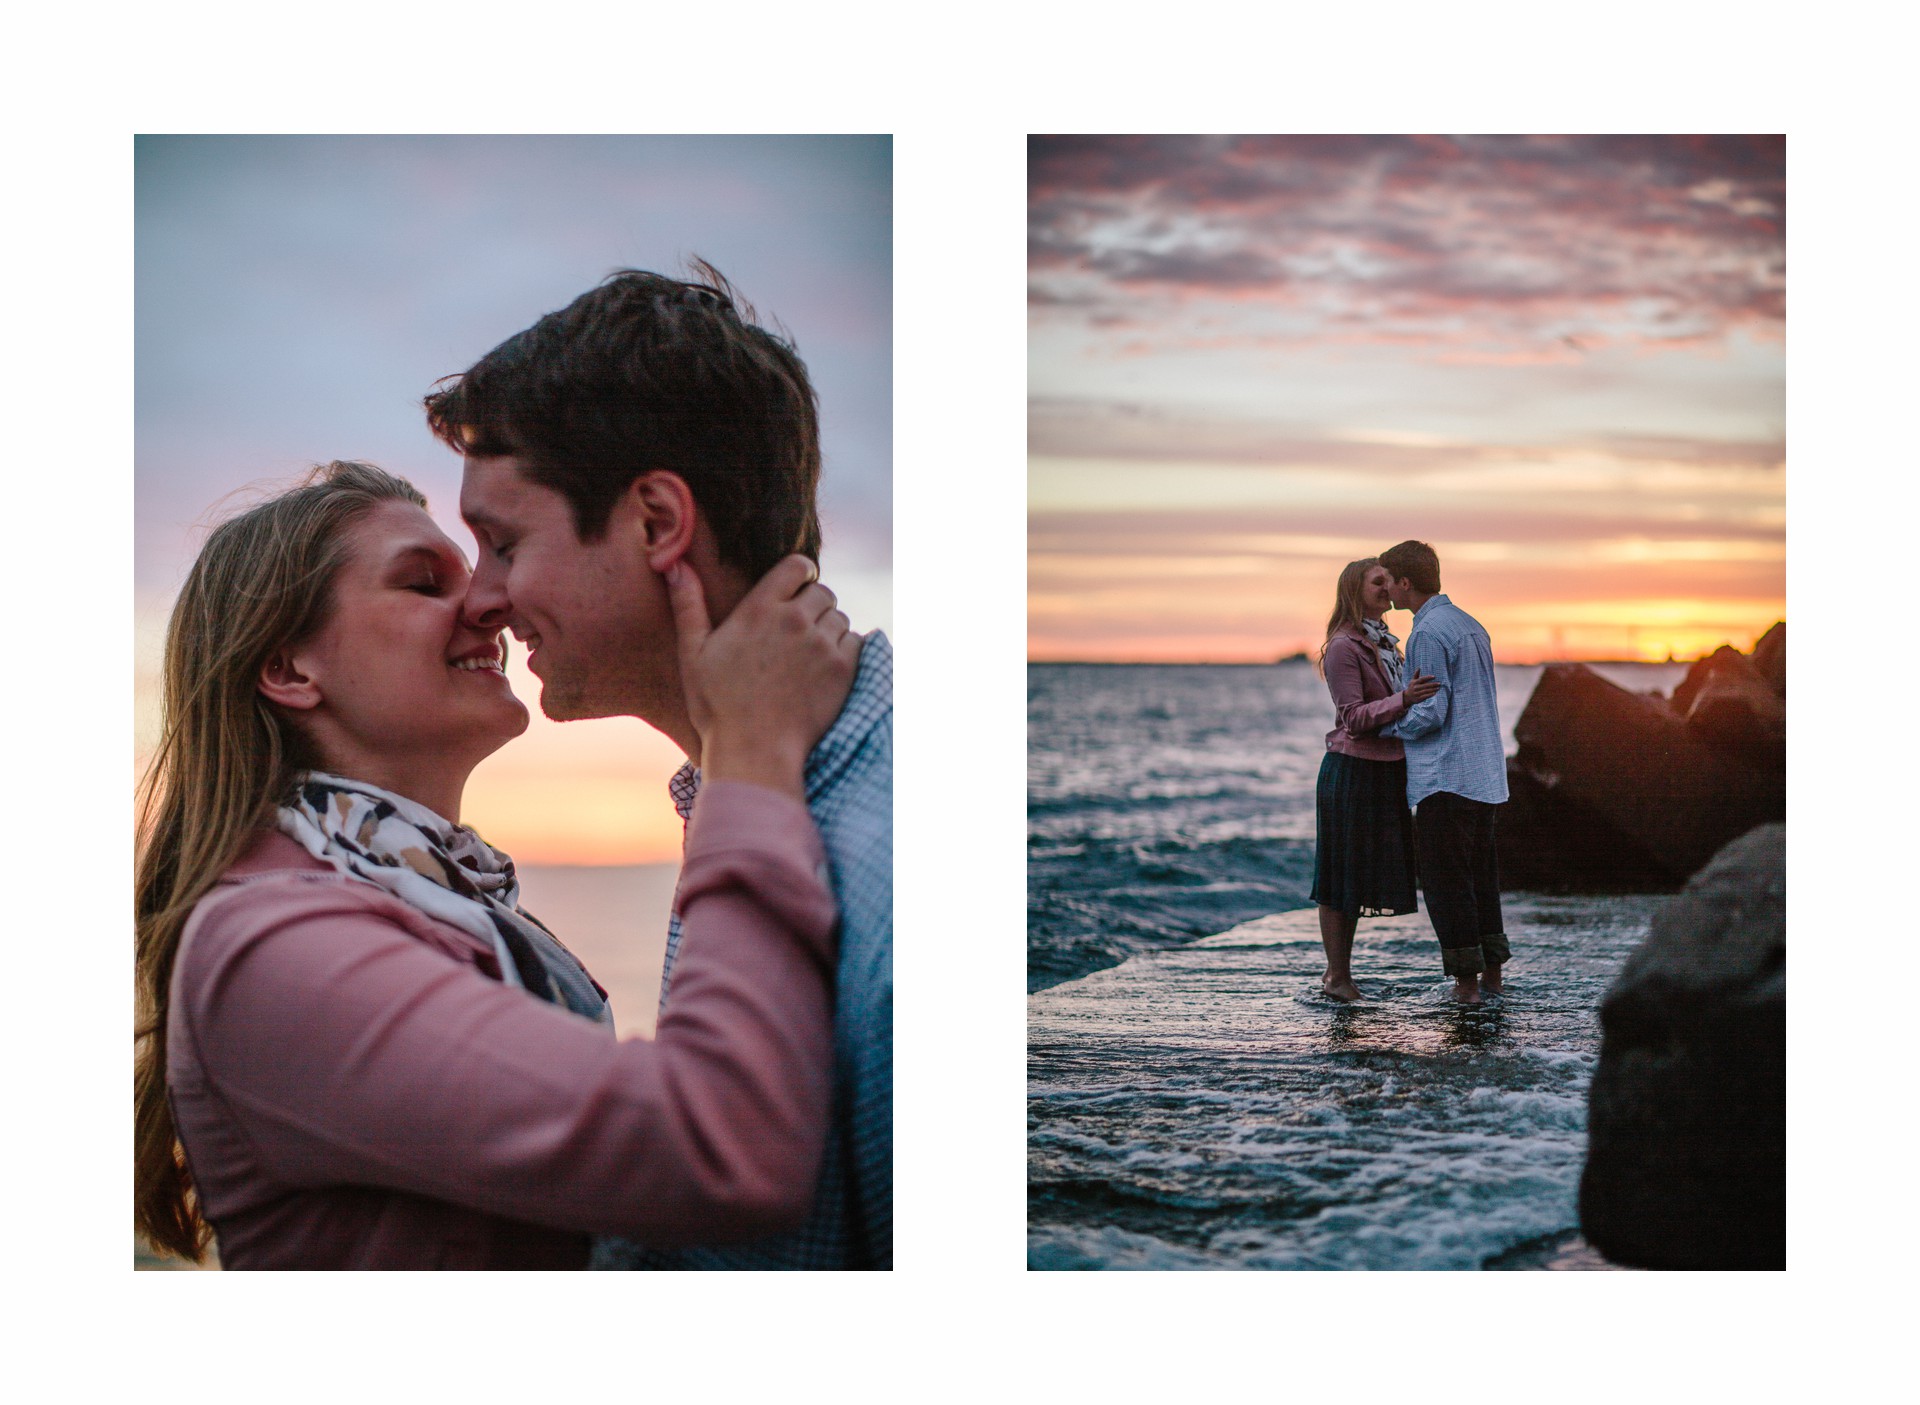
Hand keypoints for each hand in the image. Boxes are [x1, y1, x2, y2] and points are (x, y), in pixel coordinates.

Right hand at [667, 555, 861, 799]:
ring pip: (839, 617)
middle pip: (822, 592)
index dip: (801, 572)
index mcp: (759, 609)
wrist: (755, 751)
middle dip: (814, 604)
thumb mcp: (693, 653)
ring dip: (828, 628)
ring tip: (807, 654)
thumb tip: (675, 565)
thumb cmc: (718, 706)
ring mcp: (821, 644)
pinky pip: (855, 642)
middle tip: (798, 631)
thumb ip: (688, 605)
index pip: (797, 565)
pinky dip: (844, 650)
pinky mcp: (843, 669)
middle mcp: (794, 620)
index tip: (798, 587)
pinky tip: (823, 670)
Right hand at [1404, 671, 1438, 704]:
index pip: (1422, 679)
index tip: (1434, 677)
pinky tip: (1435, 693)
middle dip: (1433, 684)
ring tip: (1438, 688)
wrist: (1407, 697)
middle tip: (1439, 683)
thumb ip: (1416, 674)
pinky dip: (1430, 695)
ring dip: (1433, 689)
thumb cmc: (1412, 687)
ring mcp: (1416, 693)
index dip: (1428, 677)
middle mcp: (1415, 688)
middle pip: (1425, 685)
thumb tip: (1419, 667)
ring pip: (1426, 691)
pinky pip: (1425, 696)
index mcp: (1414, 682)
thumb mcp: (1413, 681)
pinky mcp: (1418, 699)